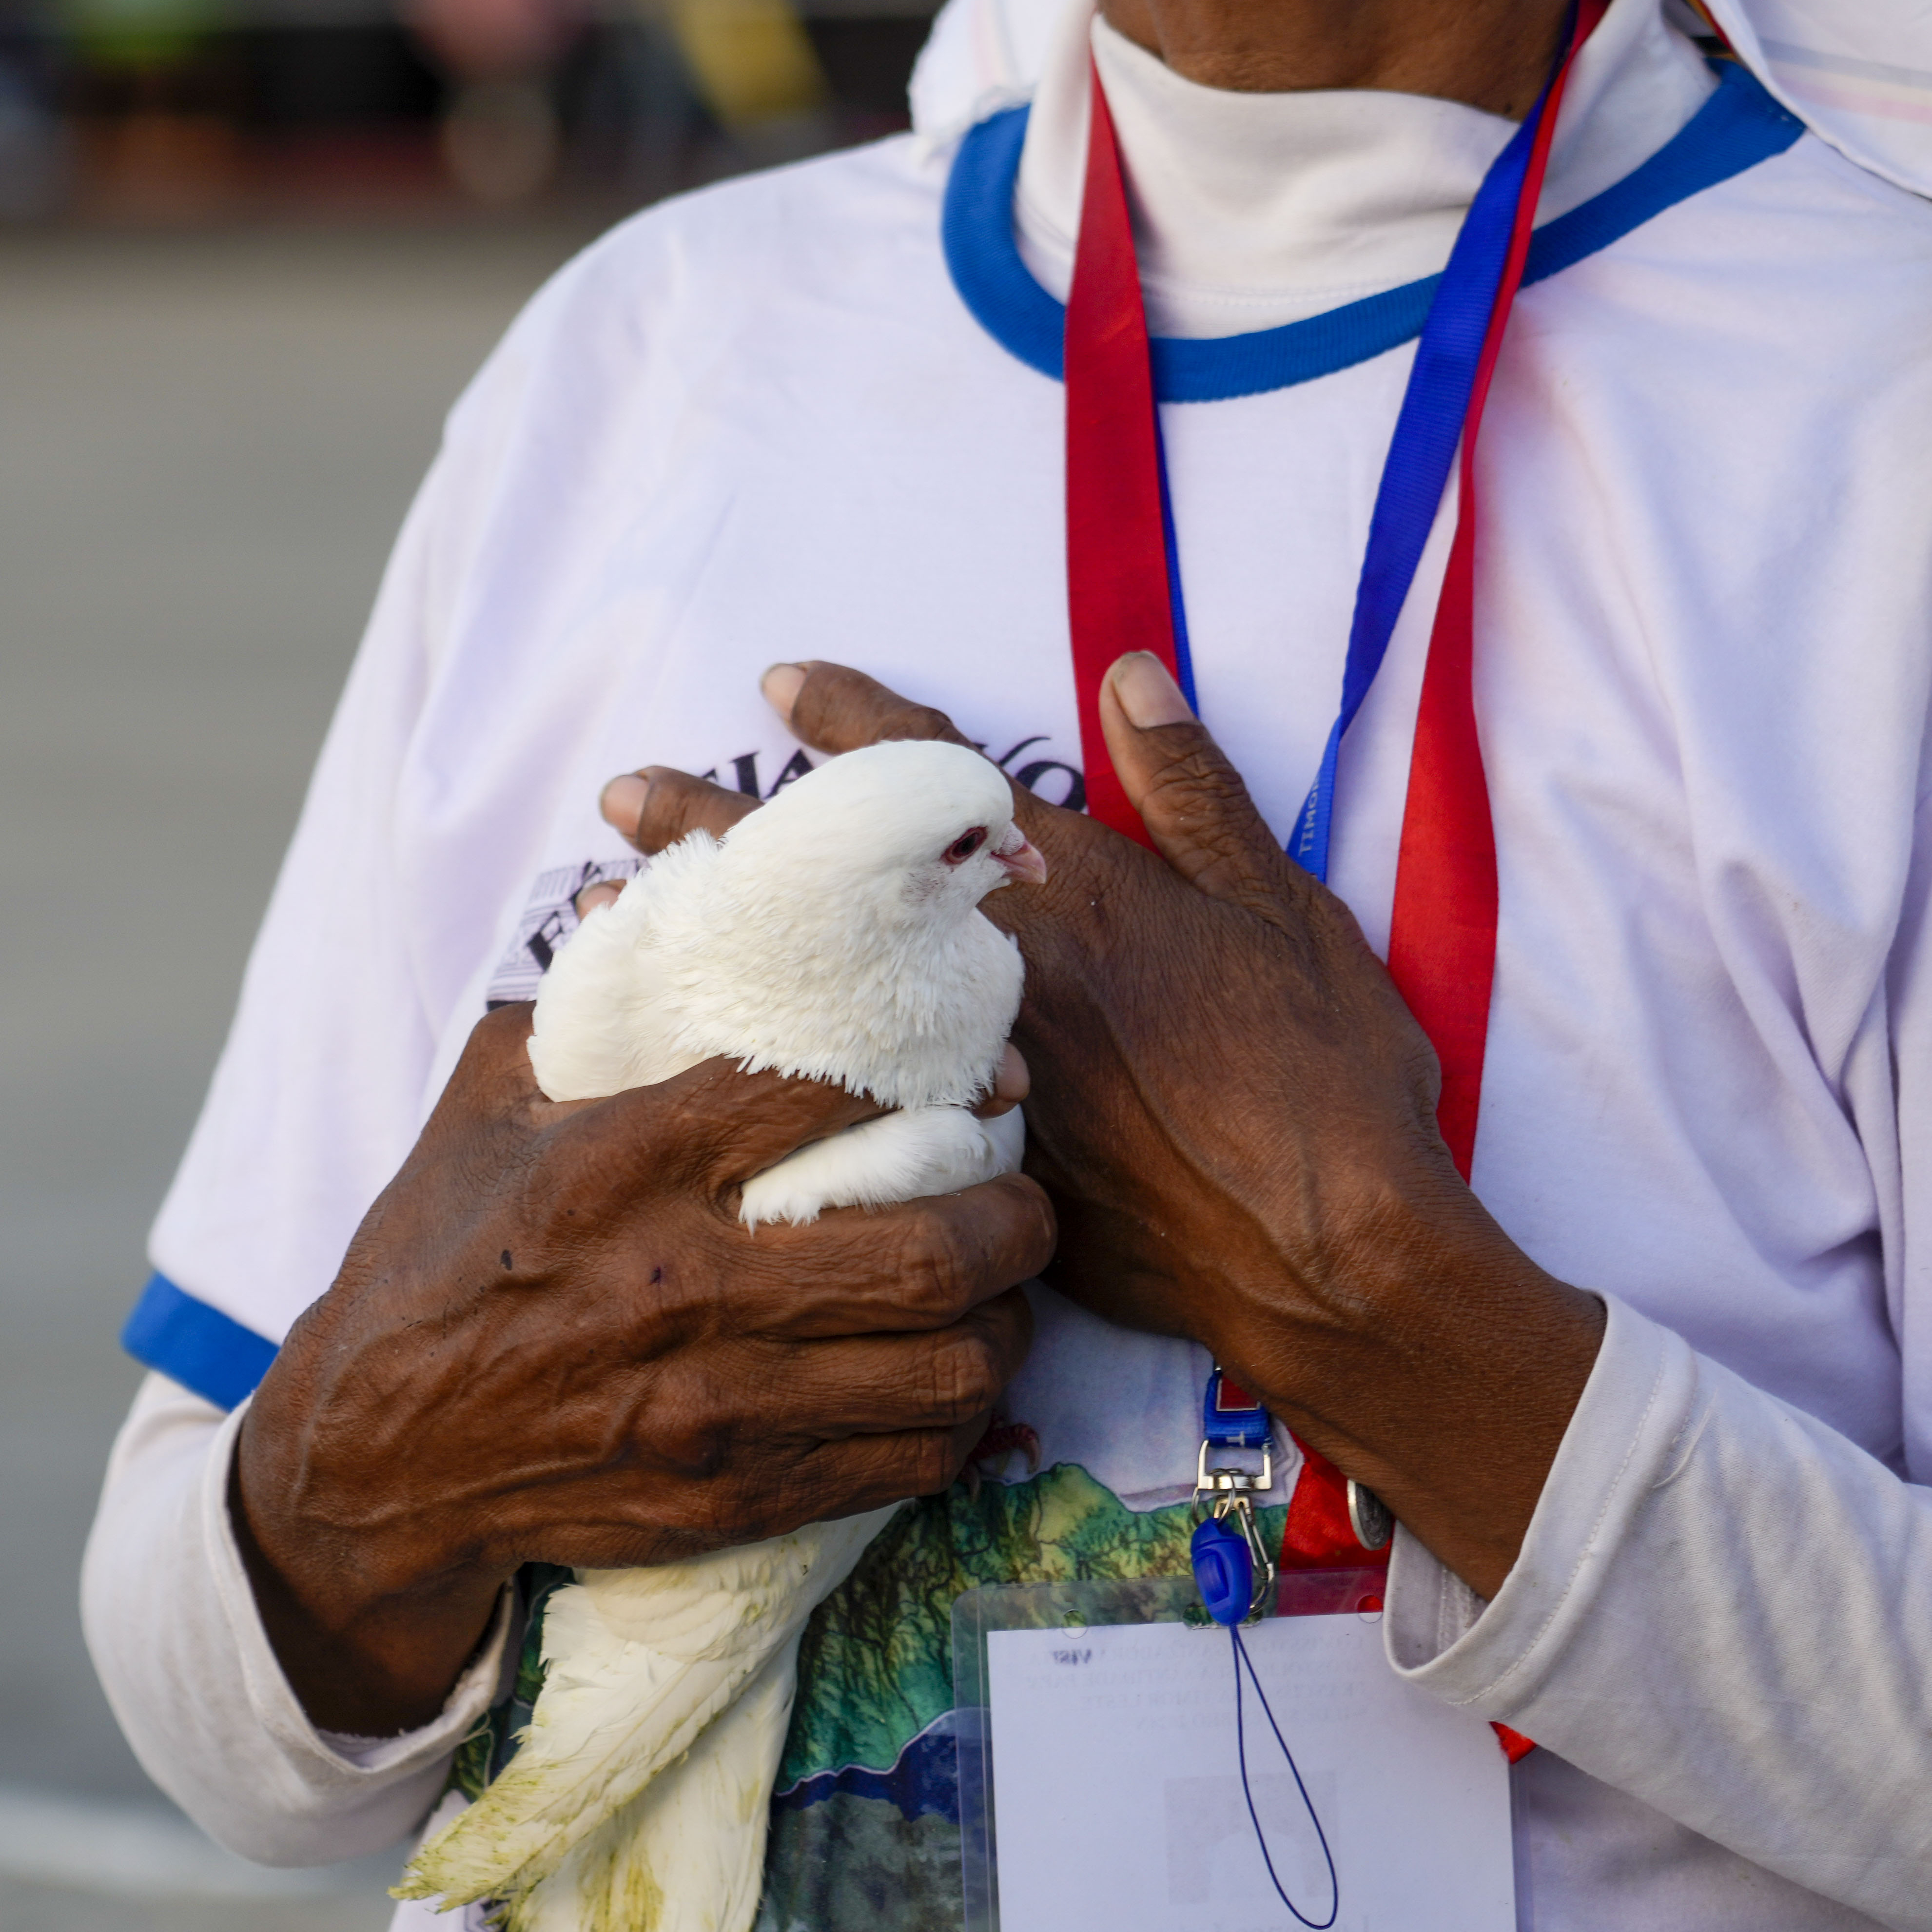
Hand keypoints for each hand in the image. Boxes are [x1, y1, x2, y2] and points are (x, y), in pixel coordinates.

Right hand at [233, 1006, 1053, 1734]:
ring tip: (1005, 1286)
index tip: (982, 1063)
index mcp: (621, 1167)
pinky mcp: (732, 1497)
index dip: (930, 1071)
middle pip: (924, 1250)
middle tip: (1023, 1186)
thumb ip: (584, 1005)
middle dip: (1011, 1213)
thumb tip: (662, 894)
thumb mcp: (486, 1104)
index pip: (820, 1097)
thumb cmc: (436, 1256)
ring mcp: (712, 1408)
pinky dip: (953, 1416)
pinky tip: (949, 1373)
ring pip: (939, 1366)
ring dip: (1002, 1322)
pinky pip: (903, 1461)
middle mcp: (679, 1285)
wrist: (375, 1457)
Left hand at [604, 657, 1601, 1596]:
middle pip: (827, 884)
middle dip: (715, 829)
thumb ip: (1195, 792)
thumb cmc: (1328, 1077)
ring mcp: (966, 1082)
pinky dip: (744, 1078)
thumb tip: (1127, 675)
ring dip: (698, 950)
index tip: (779, 681)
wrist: (1332, 1256)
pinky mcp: (964, 1173)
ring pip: (797, 994)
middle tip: (618, 798)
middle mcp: (993, 984)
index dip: (856, 720)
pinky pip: (828, 1111)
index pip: (935, 781)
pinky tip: (677, 1071)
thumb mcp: (1282, 908)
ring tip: (599, 927)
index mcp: (1069, 901)